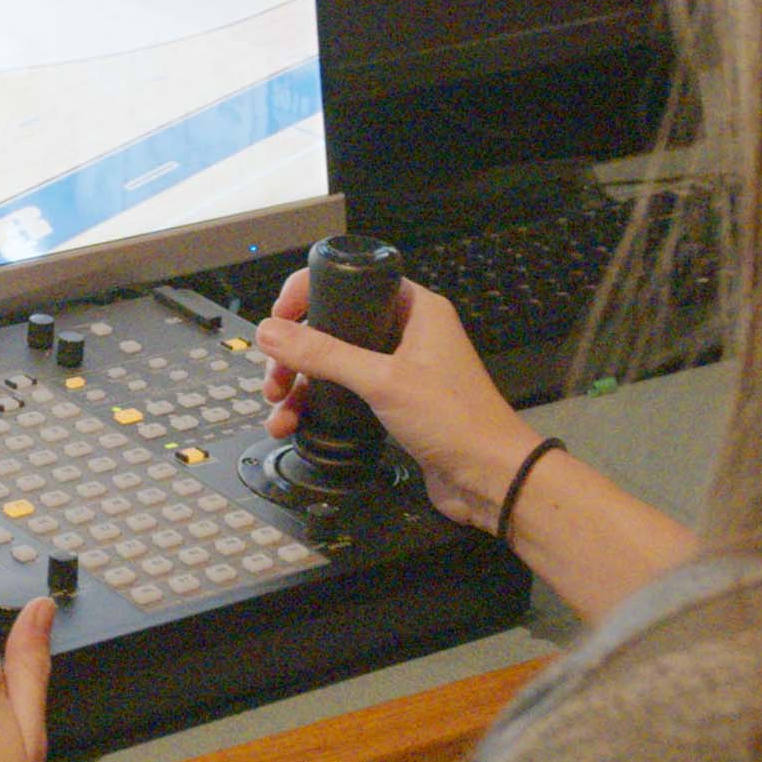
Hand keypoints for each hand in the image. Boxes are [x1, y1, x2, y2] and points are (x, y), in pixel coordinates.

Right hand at [258, 270, 542, 533]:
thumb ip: (324, 354)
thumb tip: (269, 331)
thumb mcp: (383, 380)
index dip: (310, 293)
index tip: (280, 317)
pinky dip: (318, 407)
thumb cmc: (456, 420)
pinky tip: (294, 424)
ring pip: (335, 365)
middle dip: (297, 353)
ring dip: (301, 384)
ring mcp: (399, 371)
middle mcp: (406, 334)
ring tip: (278, 408)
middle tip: (274, 377)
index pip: (353, 282)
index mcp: (415, 310)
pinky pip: (344, 395)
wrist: (491, 480)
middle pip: (335, 327)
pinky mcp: (393, 405)